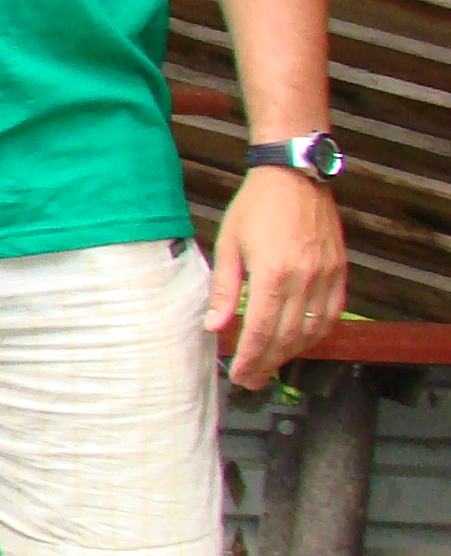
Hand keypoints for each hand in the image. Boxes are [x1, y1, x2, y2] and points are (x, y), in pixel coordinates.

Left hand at [210, 167, 347, 388]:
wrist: (295, 175)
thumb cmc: (255, 207)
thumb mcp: (229, 245)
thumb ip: (224, 289)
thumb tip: (214, 326)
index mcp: (273, 274)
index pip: (262, 330)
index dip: (250, 358)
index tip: (238, 375)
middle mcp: (305, 280)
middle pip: (288, 337)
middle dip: (268, 363)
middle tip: (251, 380)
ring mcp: (327, 276)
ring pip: (313, 330)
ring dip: (292, 354)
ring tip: (270, 366)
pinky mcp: (341, 271)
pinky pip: (333, 314)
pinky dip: (317, 335)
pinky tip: (300, 343)